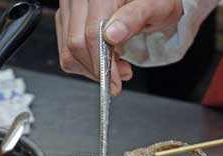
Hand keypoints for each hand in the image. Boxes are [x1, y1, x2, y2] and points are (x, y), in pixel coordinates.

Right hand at [55, 0, 182, 94]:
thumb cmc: (156, 0)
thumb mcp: (156, 7)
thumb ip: (135, 17)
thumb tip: (111, 35)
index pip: (92, 34)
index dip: (102, 63)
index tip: (115, 82)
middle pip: (75, 44)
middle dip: (98, 68)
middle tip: (121, 75)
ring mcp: (71, 6)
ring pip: (68, 50)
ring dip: (90, 67)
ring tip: (115, 65)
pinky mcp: (67, 17)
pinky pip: (66, 49)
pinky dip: (84, 62)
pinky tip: (104, 57)